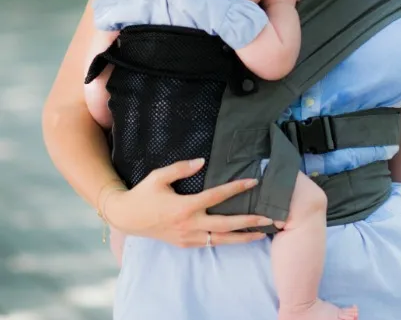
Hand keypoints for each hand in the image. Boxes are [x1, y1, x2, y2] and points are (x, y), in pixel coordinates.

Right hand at [104, 159, 273, 247]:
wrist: (126, 218)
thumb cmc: (143, 194)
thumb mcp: (158, 176)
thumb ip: (181, 168)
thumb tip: (202, 161)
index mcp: (184, 207)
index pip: (216, 196)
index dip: (236, 188)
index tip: (253, 181)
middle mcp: (189, 225)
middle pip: (226, 225)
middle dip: (249, 221)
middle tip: (269, 217)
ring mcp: (188, 237)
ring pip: (221, 240)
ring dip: (243, 237)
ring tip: (263, 233)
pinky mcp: (185, 244)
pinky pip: (210, 243)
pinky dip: (227, 240)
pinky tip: (239, 237)